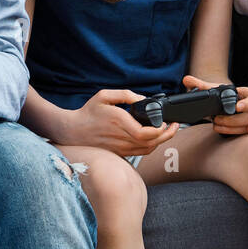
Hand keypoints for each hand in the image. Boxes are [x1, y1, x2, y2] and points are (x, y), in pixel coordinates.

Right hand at [57, 89, 180, 156]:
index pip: (146, 133)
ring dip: (160, 142)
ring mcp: (120, 148)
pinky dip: (151, 147)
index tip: (168, 122)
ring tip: (167, 131)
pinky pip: (140, 153)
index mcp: (119, 122)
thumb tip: (143, 99)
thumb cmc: (88, 112)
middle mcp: (121, 138)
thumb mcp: (104, 95)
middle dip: (167, 135)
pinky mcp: (119, 153)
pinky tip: (153, 138)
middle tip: (175, 126)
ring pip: (147, 150)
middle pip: (151, 143)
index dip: (161, 131)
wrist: (72, 131)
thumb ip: (125, 95)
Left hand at [182, 75, 247, 135]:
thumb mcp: (212, 90)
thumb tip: (186, 80)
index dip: (247, 103)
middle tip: (216, 119)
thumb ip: (200, 85)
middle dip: (232, 120)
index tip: (236, 107)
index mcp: (247, 94)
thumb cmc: (221, 96)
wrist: (224, 104)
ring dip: (233, 128)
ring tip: (217, 126)